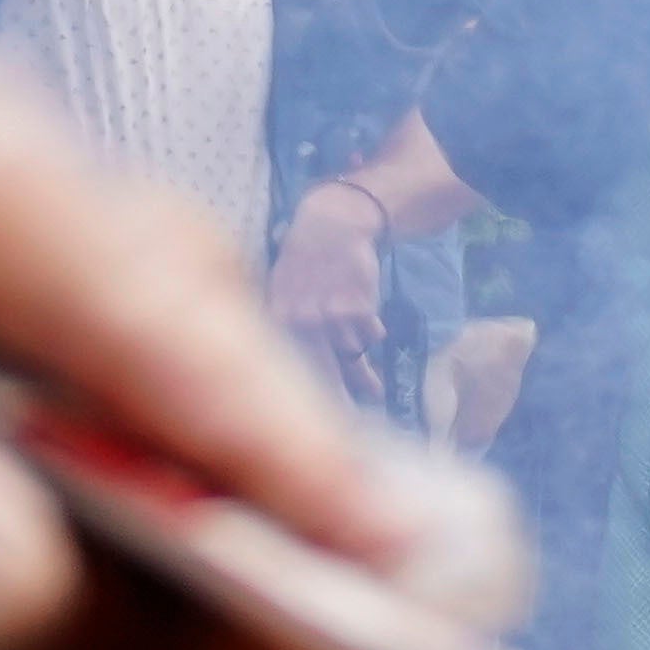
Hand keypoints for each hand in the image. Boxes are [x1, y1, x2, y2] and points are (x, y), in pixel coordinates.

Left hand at [270, 183, 386, 402]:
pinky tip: (365, 318)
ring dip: (361, 369)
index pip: (291, 366)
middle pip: (322, 371)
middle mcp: (302, 320)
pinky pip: (370, 333)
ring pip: (351, 353)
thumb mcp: (284, 293)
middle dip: (337, 399)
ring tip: (371, 386)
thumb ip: (290, 331)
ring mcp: (331, 315)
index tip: (321, 418)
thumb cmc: (305, 263)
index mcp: (278, 318)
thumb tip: (299, 371)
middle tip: (347, 422)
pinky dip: (370, 330)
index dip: (308, 395)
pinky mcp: (359, 308)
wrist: (332, 227)